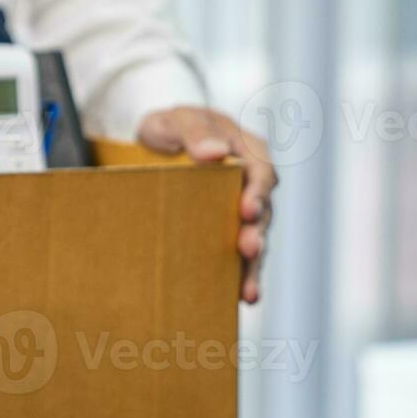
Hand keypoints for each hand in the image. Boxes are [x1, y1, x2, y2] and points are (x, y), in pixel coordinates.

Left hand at [137, 106, 277, 302]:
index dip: (257, 192)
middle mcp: (250, 184)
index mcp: (248, 151)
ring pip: (254, 240)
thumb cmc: (171, 127)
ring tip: (249, 291)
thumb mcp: (178, 119)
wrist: (154, 145)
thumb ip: (196, 131)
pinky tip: (240, 299)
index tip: (247, 209)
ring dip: (252, 266)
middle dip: (257, 234)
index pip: (261, 172)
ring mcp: (239, 211)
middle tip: (248, 249)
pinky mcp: (224, 231)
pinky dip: (239, 277)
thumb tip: (215, 152)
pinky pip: (236, 257)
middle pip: (262, 212)